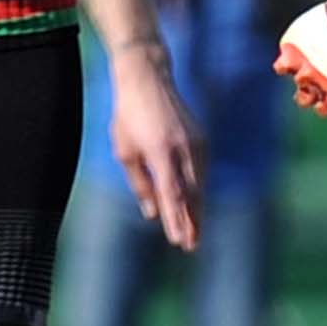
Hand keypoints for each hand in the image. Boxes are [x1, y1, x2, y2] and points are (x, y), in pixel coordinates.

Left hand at [106, 44, 205, 253]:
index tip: (177, 241)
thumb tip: (152, 213)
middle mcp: (183, 148)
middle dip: (192, 221)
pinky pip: (201, 170)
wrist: (148, 80)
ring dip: (197, 208)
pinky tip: (195, 203)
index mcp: (161, 152)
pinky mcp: (200, 137)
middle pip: (192, 193)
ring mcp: (195, 141)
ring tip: (194, 230)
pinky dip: (198, 189)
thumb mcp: (125, 152)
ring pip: (199, 183)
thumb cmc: (129, 116)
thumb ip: (141, 183)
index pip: (172, 194)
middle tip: (191, 245)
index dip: (176, 220)